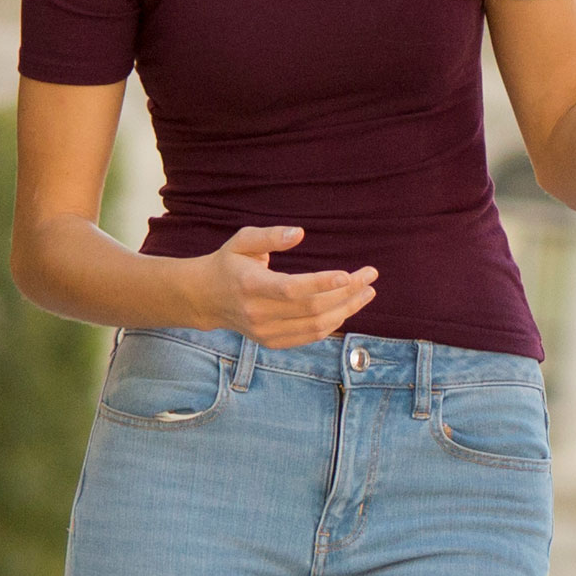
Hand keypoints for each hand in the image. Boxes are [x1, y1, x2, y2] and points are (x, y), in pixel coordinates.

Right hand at [196, 224, 377, 348]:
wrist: (204, 298)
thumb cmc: (229, 262)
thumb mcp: (243, 240)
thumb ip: (271, 236)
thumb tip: (300, 233)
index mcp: (250, 285)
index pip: (292, 289)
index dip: (323, 283)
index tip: (351, 274)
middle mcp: (257, 313)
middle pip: (311, 309)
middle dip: (347, 293)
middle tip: (370, 276)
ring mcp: (264, 332)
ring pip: (315, 326)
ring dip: (347, 310)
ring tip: (367, 292)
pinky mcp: (271, 342)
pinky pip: (309, 336)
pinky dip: (333, 324)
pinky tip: (348, 307)